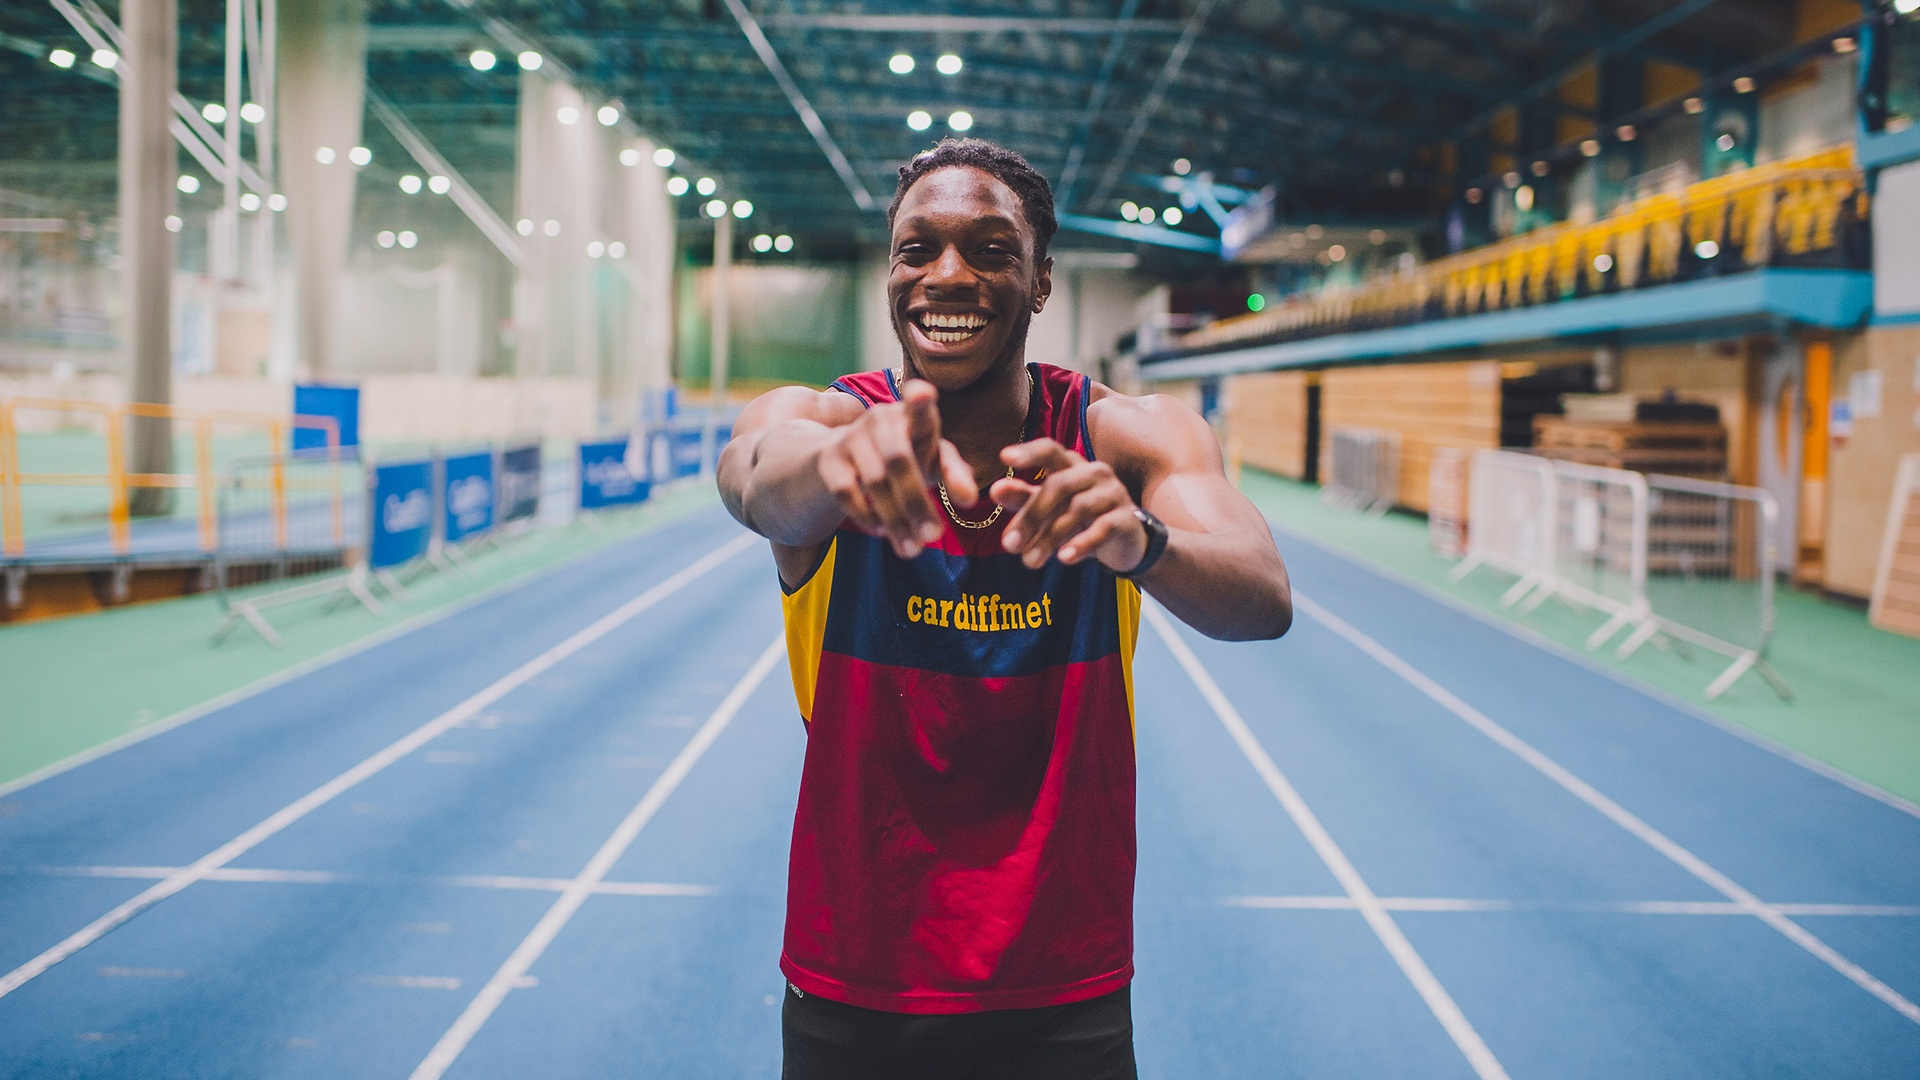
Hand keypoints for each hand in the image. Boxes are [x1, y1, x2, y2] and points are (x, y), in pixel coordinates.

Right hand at [815, 380, 975, 557]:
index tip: (923, 392)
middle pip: (899, 460)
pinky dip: (866, 516)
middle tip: (934, 537)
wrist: (847, 458)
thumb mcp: (933, 463)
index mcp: (913, 416)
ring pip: (874, 481)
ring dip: (895, 519)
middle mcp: (880, 418)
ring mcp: (851, 436)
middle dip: (917, 502)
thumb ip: (955, 476)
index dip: (919, 399)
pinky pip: (846, 492)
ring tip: (912, 548)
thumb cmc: (907, 458)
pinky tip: (881, 532)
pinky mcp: (829, 458)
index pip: (918, 406)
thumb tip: (968, 500)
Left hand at [993, 440, 1148, 571]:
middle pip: (1059, 485)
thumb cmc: (1081, 519)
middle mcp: (1094, 473)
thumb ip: (1024, 497)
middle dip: (1031, 515)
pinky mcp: (1127, 518)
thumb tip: (995, 490)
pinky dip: (1082, 543)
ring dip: (1050, 537)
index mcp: (1072, 464)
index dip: (1029, 452)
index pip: (1050, 450)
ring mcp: (1114, 493)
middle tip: (1008, 545)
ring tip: (1029, 562)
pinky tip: (1064, 559)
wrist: (1126, 541)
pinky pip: (1104, 527)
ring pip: (1078, 509)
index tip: (1004, 457)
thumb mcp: (1050, 508)